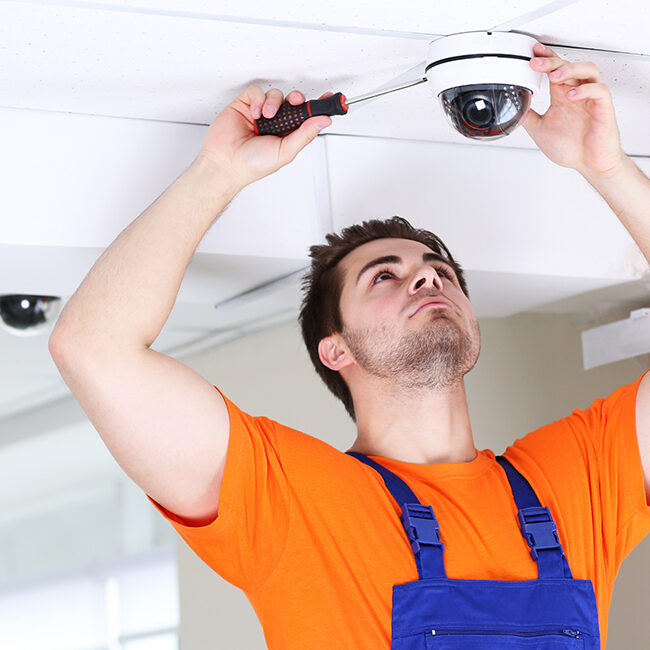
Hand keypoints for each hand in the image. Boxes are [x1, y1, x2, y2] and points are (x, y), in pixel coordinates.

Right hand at [196, 85, 332, 189]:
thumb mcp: (285, 152)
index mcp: (288, 134)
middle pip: (293, 102)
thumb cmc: (252, 165)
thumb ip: (305, 134)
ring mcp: (261, 113)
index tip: (329, 100)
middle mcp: (276, 123)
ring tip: (267, 117)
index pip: (307, 118)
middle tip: (296, 103)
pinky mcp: (246, 105)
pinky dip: (258, 100)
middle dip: (297, 100)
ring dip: (274, 103)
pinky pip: (257, 92)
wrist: (226, 163)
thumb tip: (323, 121)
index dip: (318, 108)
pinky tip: (256, 114)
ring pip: (276, 95)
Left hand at [522, 43, 626, 177]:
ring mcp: (591, 99)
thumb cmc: (572, 148)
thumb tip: (514, 107)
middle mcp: (577, 94)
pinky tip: (571, 95)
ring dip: (570, 69)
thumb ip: (528, 117)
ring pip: (588, 71)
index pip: (555, 69)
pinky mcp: (603, 108)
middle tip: (536, 62)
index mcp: (562, 97)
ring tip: (555, 75)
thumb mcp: (540, 130)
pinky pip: (599, 91)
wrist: (589, 164)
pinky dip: (585, 89)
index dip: (547, 57)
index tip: (533, 51)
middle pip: (568, 66)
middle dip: (552, 62)